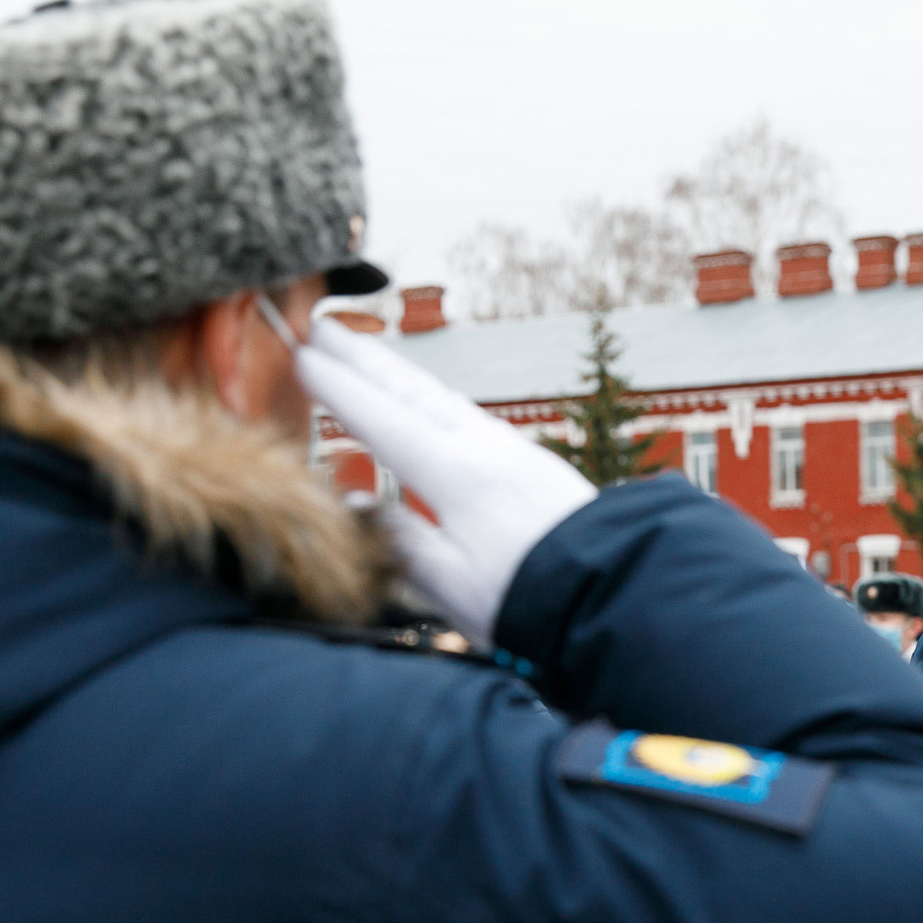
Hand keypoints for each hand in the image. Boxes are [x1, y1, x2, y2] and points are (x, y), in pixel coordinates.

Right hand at [297, 317, 596, 643]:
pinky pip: (470, 416)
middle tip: (321, 324)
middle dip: (364, 358)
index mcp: (458, 476)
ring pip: (443, 399)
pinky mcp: (534, 465)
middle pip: (413, 392)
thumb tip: (357, 506)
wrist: (619, 590)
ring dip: (399, 374)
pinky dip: (435, 399)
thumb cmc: (534, 598)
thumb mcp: (453, 584)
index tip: (302, 357)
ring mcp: (514, 452)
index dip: (340, 390)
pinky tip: (432, 403)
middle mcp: (487, 450)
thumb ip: (400, 542)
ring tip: (364, 354)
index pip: (384, 421)